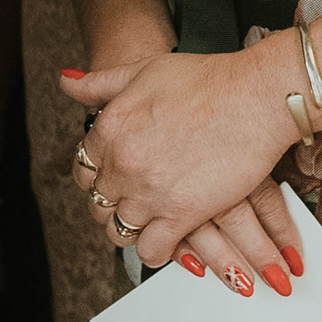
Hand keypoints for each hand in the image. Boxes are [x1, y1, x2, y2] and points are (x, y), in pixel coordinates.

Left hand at [59, 43, 307, 284]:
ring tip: (151, 222)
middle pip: (100, 202)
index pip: (84, 169)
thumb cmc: (208, 81)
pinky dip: (157, 251)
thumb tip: (67, 81)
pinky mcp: (181, 215)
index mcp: (110, 128)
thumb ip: (101, 82)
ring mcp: (149, 192)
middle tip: (135, 201)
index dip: (99, 177)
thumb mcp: (145, 70)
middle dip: (115, 204)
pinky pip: (152, 250)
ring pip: (120, 230)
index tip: (115, 179)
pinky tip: (168, 240)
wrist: (254, 97)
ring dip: (134, 228)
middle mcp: (123, 163)